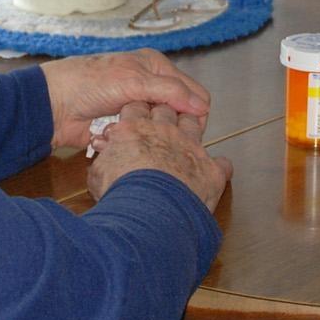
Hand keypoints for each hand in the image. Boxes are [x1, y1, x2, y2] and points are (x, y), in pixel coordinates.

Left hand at [41, 48, 209, 150]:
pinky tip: (129, 143)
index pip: (194, 93)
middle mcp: (152, 87)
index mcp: (157, 67)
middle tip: (163, 137)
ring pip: (164, 131)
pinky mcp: (129, 129)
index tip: (189, 131)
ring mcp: (140, 109)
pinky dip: (140, 142)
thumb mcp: (134, 81)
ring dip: (154, 136)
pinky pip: (146, 141)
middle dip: (174, 126)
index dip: (196, 112)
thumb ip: (171, 91)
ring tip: (142, 138)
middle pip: (181, 114)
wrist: (54, 105)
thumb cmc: (90, 83)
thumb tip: (203, 106)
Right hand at [86, 101, 231, 210]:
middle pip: (166, 110)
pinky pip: (221, 163)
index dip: (136, 112)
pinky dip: (219, 167)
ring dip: (190, 129)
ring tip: (186, 139)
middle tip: (160, 124)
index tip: (135, 118)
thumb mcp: (99, 174)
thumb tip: (103, 159)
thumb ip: (103, 161)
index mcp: (134, 128)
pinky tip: (216, 171)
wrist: (148, 211)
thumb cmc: (119, 192)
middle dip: (163, 113)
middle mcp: (164, 131)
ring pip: (193, 125)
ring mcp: (190, 147)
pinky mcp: (210, 170)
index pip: (135, 107)